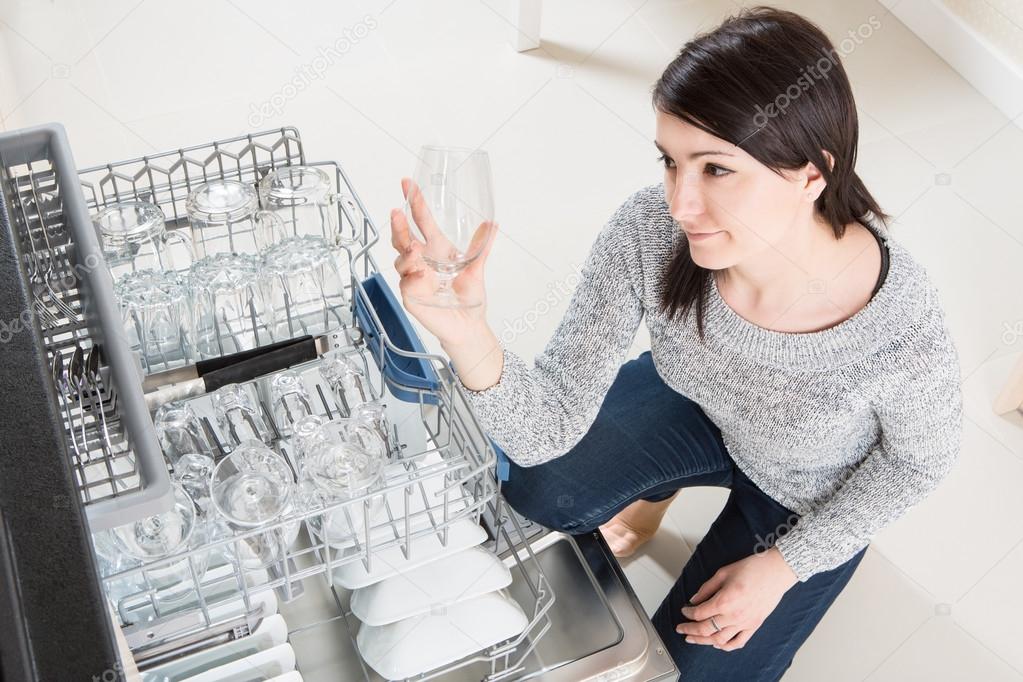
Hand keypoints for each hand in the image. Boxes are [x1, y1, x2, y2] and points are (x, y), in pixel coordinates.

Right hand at [390, 177, 497, 345]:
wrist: (468, 325)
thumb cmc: (468, 299)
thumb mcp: (477, 269)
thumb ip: (482, 246)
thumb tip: (492, 224)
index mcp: (436, 249)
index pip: (421, 221)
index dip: (414, 202)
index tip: (407, 184)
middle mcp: (421, 261)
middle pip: (402, 237)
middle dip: (399, 224)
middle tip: (398, 212)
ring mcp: (414, 278)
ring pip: (401, 259)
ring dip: (407, 253)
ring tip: (416, 253)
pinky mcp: (412, 296)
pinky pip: (405, 283)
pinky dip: (411, 277)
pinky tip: (419, 274)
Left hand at [676, 547, 797, 651]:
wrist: (776, 571)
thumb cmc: (752, 568)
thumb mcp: (723, 573)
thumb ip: (706, 588)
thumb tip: (694, 600)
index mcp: (724, 600)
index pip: (699, 613)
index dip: (688, 613)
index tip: (684, 610)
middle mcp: (733, 615)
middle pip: (705, 629)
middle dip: (690, 630)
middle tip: (681, 629)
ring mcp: (745, 623)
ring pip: (719, 640)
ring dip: (703, 641)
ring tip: (694, 639)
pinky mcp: (754, 626)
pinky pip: (738, 642)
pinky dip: (726, 646)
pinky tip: (717, 644)